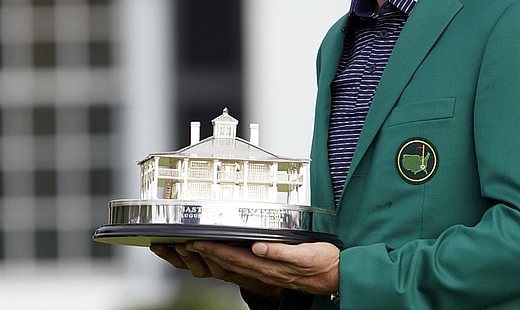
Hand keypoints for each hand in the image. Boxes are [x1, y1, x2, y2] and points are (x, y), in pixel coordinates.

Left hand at [151, 241, 339, 296]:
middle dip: (204, 253)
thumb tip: (258, 247)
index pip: (233, 257)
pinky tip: (221, 253)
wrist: (337, 277)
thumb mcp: (305, 255)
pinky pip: (242, 266)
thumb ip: (280, 252)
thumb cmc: (323, 264)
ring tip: (193, 247)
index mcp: (269, 266)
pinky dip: (227, 258)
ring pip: (231, 265)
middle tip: (182, 243)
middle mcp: (263, 271)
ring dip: (211, 256)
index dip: (212, 249)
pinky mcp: (270, 270)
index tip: (194, 241)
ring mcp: (266, 272)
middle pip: (226, 262)